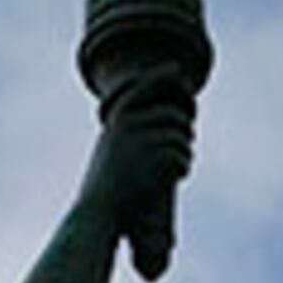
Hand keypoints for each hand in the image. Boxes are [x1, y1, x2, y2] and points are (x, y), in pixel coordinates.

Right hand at [87, 81, 196, 227]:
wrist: (98, 212)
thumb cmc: (104, 189)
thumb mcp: (110, 154)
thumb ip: (128, 134)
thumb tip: (157, 125)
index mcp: (117, 120)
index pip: (144, 87)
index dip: (162, 76)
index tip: (178, 71)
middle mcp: (132, 123)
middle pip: (175, 116)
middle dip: (183, 131)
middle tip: (179, 146)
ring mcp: (147, 139)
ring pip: (183, 138)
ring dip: (181, 155)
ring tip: (163, 173)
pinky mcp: (162, 157)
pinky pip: (184, 159)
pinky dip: (181, 171)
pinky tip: (165, 183)